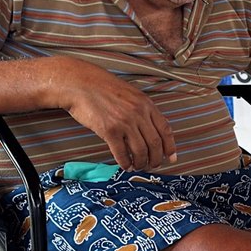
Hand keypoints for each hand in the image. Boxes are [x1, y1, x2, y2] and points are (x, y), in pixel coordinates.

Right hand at [56, 59, 176, 170]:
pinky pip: (122, 153)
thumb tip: (150, 129)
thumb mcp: (130, 94)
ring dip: (141, 163)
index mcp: (146, 104)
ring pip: (140, 151)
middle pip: (155, 144)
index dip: (170, 146)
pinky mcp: (109, 130)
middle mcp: (138, 113)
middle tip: (153, 165)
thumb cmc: (102, 88)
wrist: (79, 84)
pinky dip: (125, 163)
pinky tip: (125, 165)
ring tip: (138, 166)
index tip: (171, 157)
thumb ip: (142, 109)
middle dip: (156, 159)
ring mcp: (124, 122)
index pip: (165, 129)